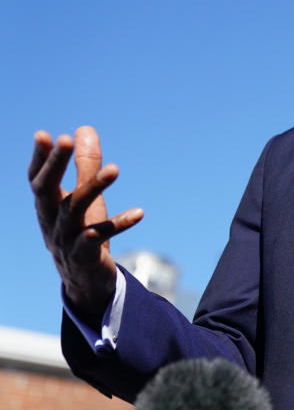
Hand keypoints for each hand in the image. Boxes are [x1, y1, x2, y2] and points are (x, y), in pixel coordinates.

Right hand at [28, 126, 142, 325]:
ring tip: (115, 169)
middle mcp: (51, 221)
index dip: (40, 158)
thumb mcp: (84, 198)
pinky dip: (118, 224)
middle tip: (66, 139)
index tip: (44, 134)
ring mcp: (65, 240)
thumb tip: (84, 129)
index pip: (37, 178)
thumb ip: (85, 166)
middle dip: (55, 164)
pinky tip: (140, 212)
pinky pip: (98, 239)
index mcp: (47, 206)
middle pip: (46, 190)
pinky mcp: (84, 256)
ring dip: (93, 187)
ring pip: (73, 211)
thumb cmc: (82, 231)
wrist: (85, 281)